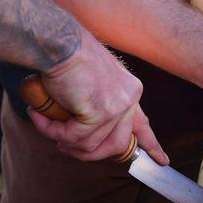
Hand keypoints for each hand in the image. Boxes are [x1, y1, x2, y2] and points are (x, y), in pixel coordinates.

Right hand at [31, 31, 163, 163]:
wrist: (57, 42)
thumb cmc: (67, 56)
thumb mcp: (91, 82)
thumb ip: (97, 105)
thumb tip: (87, 135)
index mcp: (130, 90)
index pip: (143, 125)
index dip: (151, 145)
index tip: (163, 161)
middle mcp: (129, 98)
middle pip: (117, 145)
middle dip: (89, 153)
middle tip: (63, 144)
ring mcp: (116, 106)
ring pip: (91, 146)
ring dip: (63, 141)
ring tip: (45, 124)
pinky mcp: (99, 112)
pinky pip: (73, 137)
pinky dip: (52, 131)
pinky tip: (39, 115)